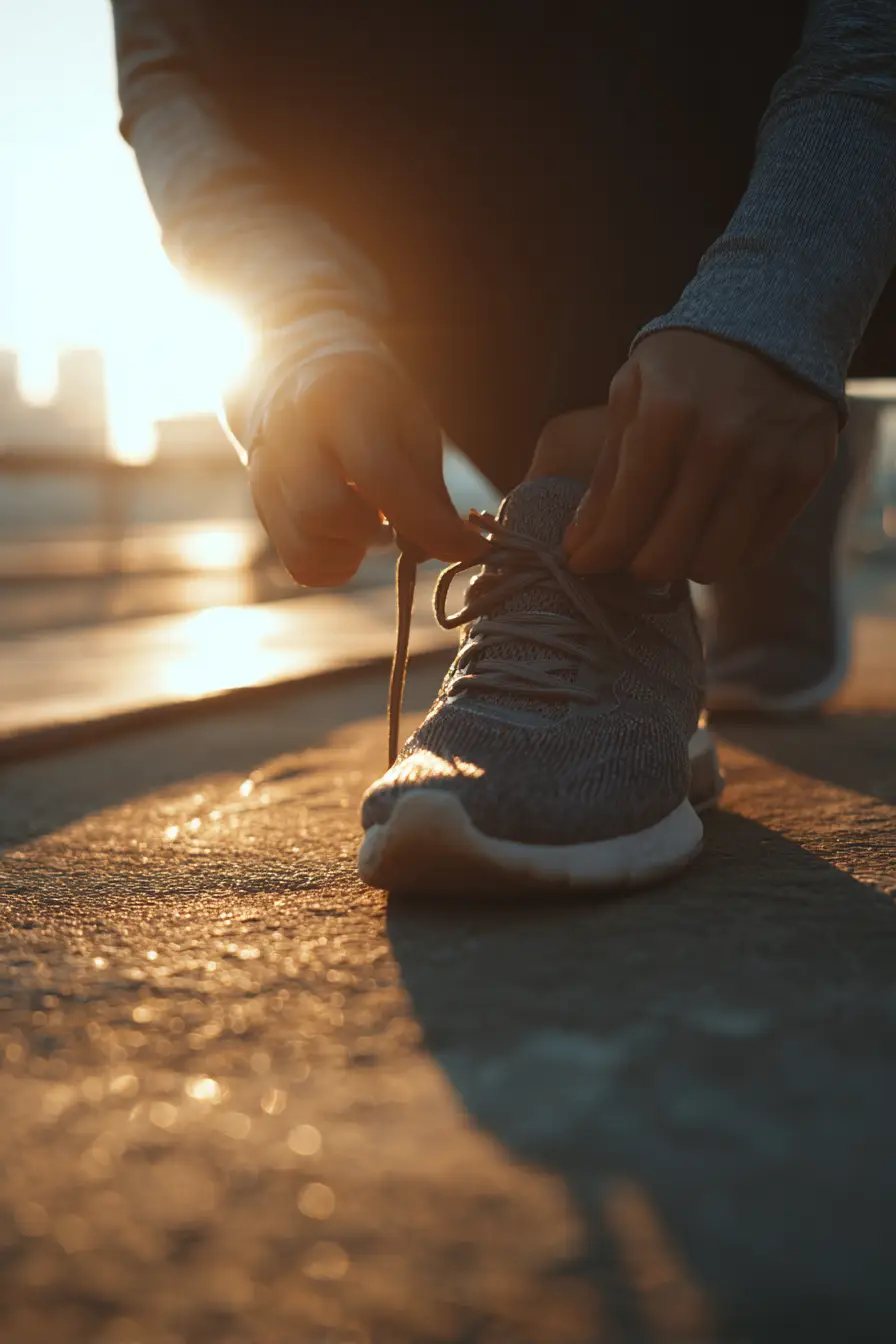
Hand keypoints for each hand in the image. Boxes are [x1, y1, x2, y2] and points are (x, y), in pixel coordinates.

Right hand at [248, 355, 480, 586]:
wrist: (302, 378)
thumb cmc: (372, 407)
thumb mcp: (412, 427)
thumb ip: (429, 489)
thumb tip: (454, 548)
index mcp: (338, 401)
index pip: (378, 474)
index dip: (427, 522)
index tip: (469, 547)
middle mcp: (290, 434)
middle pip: (324, 512)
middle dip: (372, 532)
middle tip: (391, 520)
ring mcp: (265, 470)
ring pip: (306, 545)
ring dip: (353, 551)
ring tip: (370, 524)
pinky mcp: (260, 503)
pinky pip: (300, 564)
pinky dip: (336, 567)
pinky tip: (348, 539)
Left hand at [564, 331, 838, 583]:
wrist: (773, 320)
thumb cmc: (684, 365)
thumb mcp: (631, 398)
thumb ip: (606, 476)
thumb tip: (579, 547)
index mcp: (666, 419)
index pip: (624, 524)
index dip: (593, 557)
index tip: (581, 562)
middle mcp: (722, 444)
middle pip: (665, 559)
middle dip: (634, 566)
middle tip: (628, 549)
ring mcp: (771, 461)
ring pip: (712, 564)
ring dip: (683, 563)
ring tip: (672, 535)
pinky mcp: (806, 474)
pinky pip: (754, 549)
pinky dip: (725, 549)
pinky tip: (710, 523)